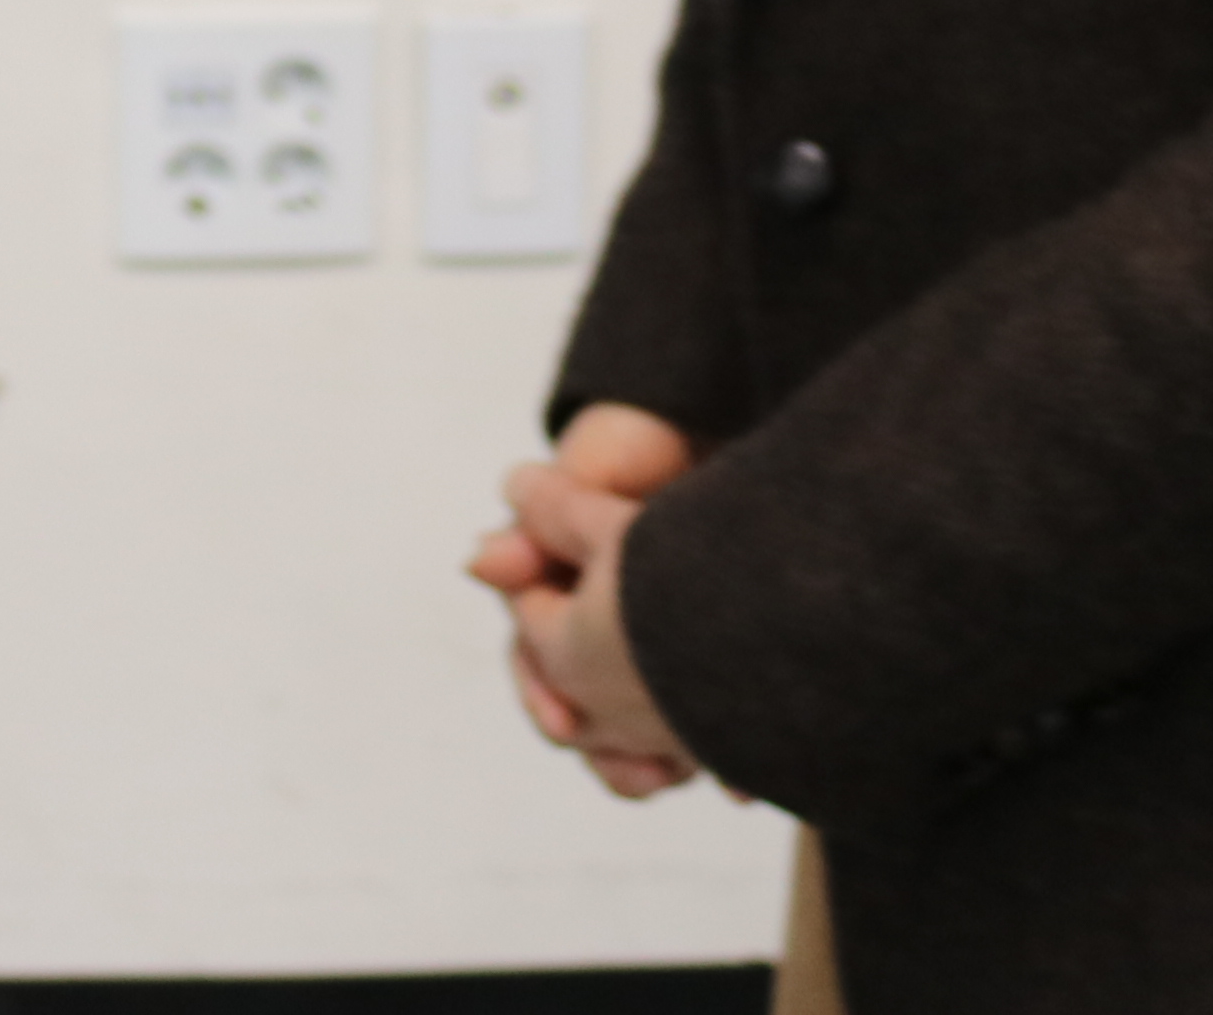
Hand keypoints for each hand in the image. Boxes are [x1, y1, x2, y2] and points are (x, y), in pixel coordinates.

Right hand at [469, 405, 704, 796]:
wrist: (724, 433)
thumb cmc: (649, 443)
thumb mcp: (596, 471)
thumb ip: (547, 518)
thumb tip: (478, 564)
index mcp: (558, 585)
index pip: (535, 651)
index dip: (541, 688)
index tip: (562, 720)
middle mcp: (595, 624)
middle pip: (578, 709)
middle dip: (602, 746)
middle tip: (640, 774)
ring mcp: (647, 648)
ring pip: (629, 731)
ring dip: (645, 761)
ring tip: (675, 778)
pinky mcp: (699, 664)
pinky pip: (693, 728)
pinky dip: (709, 756)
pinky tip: (735, 780)